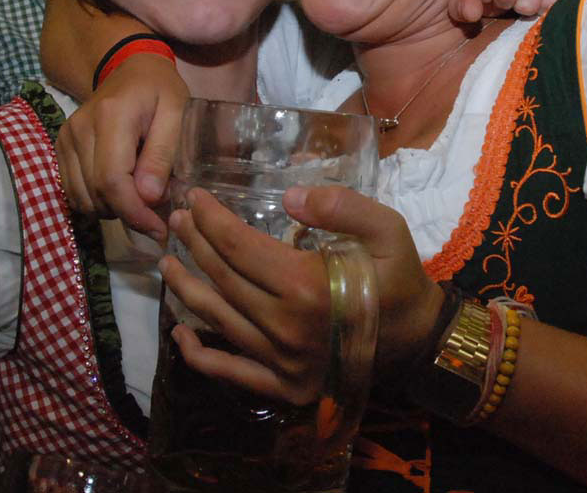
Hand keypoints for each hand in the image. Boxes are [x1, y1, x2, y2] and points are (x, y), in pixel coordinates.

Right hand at [55, 53, 186, 241]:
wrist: (130, 68)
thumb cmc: (160, 90)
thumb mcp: (177, 114)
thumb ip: (162, 154)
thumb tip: (148, 197)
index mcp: (111, 116)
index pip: (112, 179)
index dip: (134, 212)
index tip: (158, 228)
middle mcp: (80, 128)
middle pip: (96, 193)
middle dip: (127, 214)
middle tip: (156, 214)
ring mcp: (65, 139)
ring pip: (82, 198)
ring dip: (112, 210)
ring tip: (140, 198)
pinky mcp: (60, 147)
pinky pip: (73, 191)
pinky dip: (97, 202)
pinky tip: (120, 192)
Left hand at [159, 185, 442, 405]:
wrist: (418, 339)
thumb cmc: (399, 278)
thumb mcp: (388, 229)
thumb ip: (343, 206)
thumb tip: (288, 199)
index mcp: (306, 286)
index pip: (239, 247)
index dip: (211, 220)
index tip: (196, 199)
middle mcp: (285, 327)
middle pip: (223, 279)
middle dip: (194, 244)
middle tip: (177, 220)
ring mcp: (281, 362)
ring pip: (218, 320)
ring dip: (186, 289)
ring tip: (168, 262)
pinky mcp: (283, 388)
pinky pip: (230, 374)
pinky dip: (199, 357)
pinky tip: (179, 336)